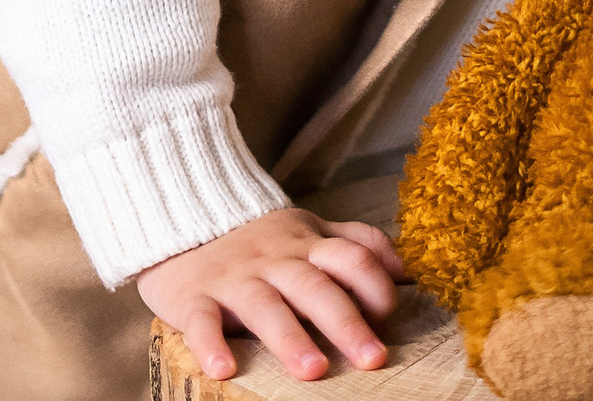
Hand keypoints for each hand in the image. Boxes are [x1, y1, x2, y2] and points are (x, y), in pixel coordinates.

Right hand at [138, 206, 406, 382]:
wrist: (183, 221)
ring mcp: (235, 279)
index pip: (351, 257)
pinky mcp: (195, 298)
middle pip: (315, 286)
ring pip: (264, 305)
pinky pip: (202, 321)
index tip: (390, 315)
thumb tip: (408, 270)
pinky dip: (210, 344)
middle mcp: (275, 261)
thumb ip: (357, 244)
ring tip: (313, 370)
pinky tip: (225, 368)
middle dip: (346, 322)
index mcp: (307, 244)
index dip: (375, 283)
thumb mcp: (311, 231)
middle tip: (373, 358)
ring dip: (289, 338)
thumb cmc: (260, 240)